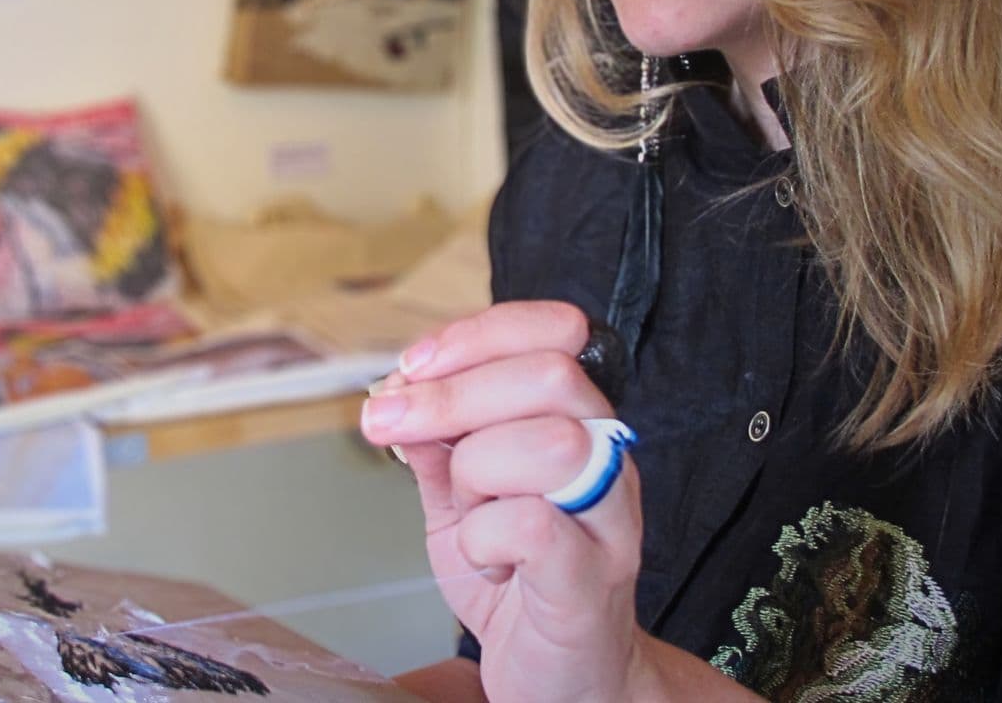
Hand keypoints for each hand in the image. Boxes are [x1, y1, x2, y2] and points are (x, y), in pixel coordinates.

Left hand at [361, 301, 650, 702]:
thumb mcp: (462, 502)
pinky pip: (534, 525)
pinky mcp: (591, 582)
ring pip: (549, 443)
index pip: (555, 334)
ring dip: (476, 470)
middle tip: (392, 425)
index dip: (478, 334)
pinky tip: (484, 559)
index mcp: (578, 423)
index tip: (413, 366)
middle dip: (452, 394)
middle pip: (552, 376)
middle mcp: (607, 461)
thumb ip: (435, 447)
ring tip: (467, 511)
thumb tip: (394, 393)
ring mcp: (609, 521)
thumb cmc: (523, 583)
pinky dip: (485, 536)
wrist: (567, 680)